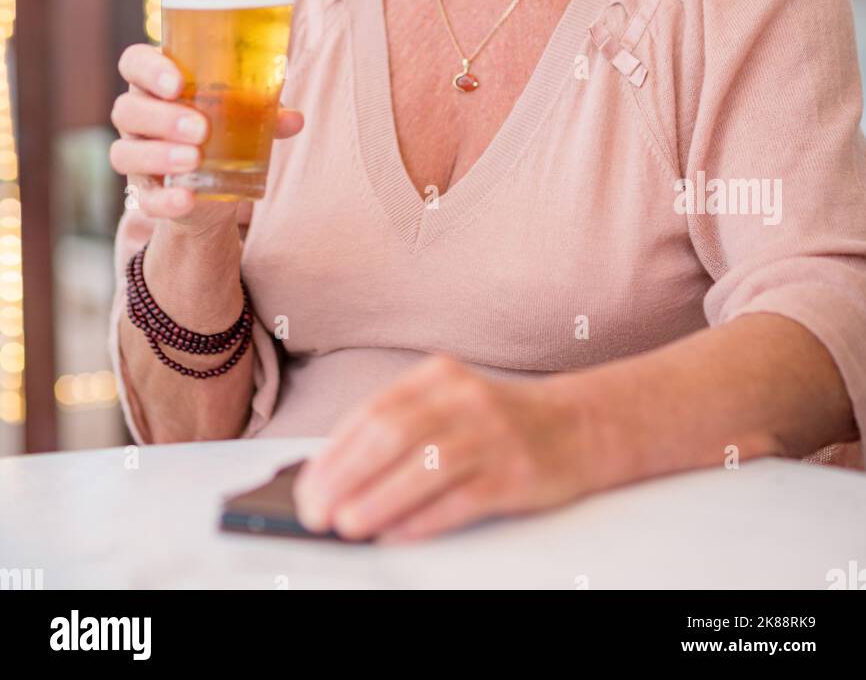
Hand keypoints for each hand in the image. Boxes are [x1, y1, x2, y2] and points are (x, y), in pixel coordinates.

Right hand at [109, 42, 303, 231]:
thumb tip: (294, 119)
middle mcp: (138, 116)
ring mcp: (137, 154)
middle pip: (128, 109)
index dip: (147, 68)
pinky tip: (186, 200)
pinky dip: (164, 201)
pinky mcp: (145, 192)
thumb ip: (264, 111)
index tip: (177, 83)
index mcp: (157, 83)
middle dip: (162, 118)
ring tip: (194, 160)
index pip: (134, 62)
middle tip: (200, 129)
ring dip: (159, 155)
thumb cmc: (224, 127)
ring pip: (124, 152)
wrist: (213, 186)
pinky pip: (143, 198)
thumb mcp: (244, 113)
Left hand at [292, 354, 596, 543]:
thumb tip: (339, 476)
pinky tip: (396, 533)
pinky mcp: (514, 473)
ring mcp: (491, 435)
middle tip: (316, 510)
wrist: (579, 425)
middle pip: (390, 435)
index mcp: (438, 376)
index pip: (372, 413)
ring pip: (422, 467)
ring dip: (378, 500)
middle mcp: (463, 399)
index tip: (307, 486)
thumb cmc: (500, 421)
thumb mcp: (449, 405)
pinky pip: (459, 499)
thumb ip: (401, 428)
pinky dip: (422, 519)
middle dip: (344, 477)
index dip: (333, 453)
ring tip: (348, 524)